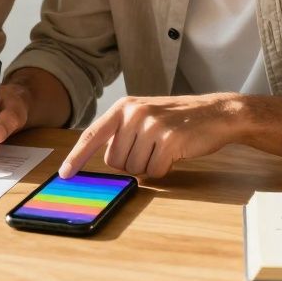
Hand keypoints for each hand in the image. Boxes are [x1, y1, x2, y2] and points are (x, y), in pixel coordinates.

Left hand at [59, 94, 240, 179]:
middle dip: (132, 163)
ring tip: (165, 148)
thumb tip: (106, 160)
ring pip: (134, 169)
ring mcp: (151, 125)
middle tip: (151, 148)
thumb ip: (122, 132)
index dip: (76, 157)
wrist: (216, 113)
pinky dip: (165, 170)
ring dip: (150, 166)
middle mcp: (134, 113)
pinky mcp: (169, 139)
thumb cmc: (179, 118)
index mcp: (123, 107)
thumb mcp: (145, 115)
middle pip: (115, 161)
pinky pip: (155, 172)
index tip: (65, 173)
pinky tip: (175, 153)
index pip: (93, 135)